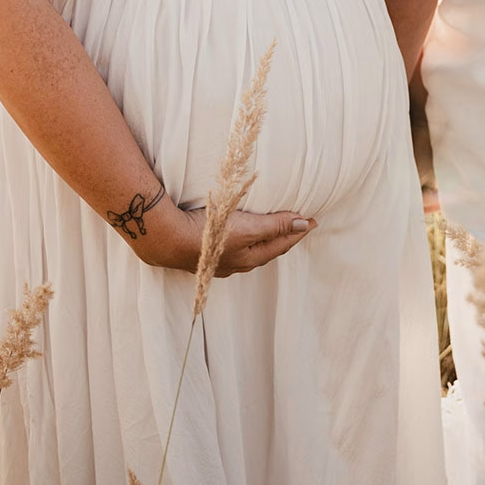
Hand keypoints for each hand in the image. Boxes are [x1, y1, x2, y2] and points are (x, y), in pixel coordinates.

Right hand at [162, 204, 317, 274]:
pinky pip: (238, 248)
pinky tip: (243, 238)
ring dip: (267, 240)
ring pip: (253, 250)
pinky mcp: (209, 254)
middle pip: (269, 249)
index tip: (313, 220)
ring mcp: (223, 261)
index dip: (299, 231)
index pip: (283, 243)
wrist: (170, 240)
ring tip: (275, 231)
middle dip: (285, 238)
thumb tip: (304, 224)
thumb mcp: (249, 227)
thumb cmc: (212, 233)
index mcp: (252, 258)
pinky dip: (249, 240)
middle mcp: (239, 264)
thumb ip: (275, 226)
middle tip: (299, 226)